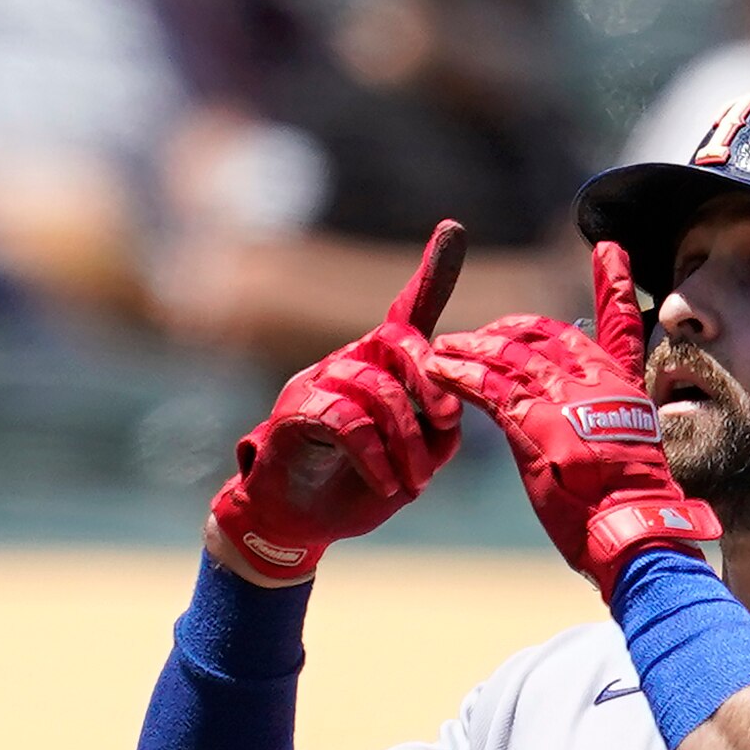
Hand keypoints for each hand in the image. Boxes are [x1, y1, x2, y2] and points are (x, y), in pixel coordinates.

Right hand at [209, 221, 465, 580]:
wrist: (295, 520)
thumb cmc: (357, 487)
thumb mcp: (412, 464)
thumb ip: (436, 436)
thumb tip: (448, 416)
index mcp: (382, 367)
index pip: (408, 312)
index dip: (432, 274)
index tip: (454, 229)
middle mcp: (350, 362)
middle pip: (396, 340)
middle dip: (429, 381)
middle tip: (448, 423)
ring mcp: (319, 382)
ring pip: (375, 388)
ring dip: (405, 441)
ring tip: (416, 483)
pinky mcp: (295, 412)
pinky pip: (344, 420)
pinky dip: (373, 455)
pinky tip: (386, 485)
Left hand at [428, 242, 720, 600]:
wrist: (632, 525)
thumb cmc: (630, 506)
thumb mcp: (625, 456)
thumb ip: (604, 424)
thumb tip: (582, 424)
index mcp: (624, 387)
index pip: (621, 325)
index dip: (615, 285)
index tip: (609, 249)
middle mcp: (596, 381)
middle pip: (545, 333)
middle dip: (508, 330)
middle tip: (479, 337)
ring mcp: (565, 397)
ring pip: (509, 355)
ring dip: (471, 350)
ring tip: (443, 349)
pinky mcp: (533, 420)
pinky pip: (487, 386)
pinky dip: (458, 374)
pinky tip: (437, 368)